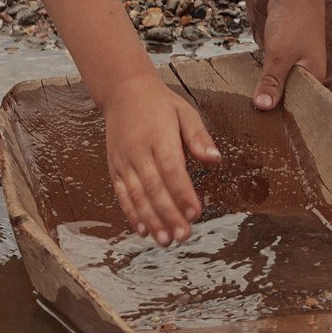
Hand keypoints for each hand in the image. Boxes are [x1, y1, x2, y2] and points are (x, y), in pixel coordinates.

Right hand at [98, 73, 220, 244]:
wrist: (122, 92)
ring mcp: (124, 161)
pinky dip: (131, 214)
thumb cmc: (159, 103)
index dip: (183, 194)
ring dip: (151, 220)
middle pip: (154, 188)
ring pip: (136, 196)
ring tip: (165, 240)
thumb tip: (216, 159)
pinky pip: (122, 194)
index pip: (172, 170)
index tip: (196, 213)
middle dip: (168, 215)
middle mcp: (139, 152)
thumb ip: (199, 137)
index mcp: (159, 137)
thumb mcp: (185, 112)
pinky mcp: (115, 168)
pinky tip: (143, 231)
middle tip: (182, 236)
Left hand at [253, 0, 327, 110]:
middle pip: (291, 96)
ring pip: (283, 84)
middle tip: (253, 118)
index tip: (265, 125)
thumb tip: (263, 108)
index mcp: (315, 78)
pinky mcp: (290, 54)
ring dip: (270, 89)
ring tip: (252, 105)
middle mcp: (310, 73)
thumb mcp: (279, 56)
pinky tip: (256, 83)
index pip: (301, 106)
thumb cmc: (294, 21)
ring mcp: (300, 62)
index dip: (283, 115)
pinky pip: (278, 72)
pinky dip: (268, 76)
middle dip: (274, 104)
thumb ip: (271, 82)